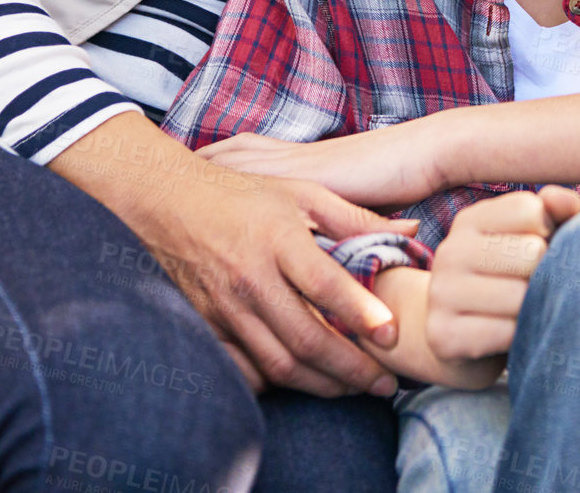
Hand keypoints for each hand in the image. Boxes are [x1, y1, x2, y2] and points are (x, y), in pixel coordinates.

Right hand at [51, 111, 409, 397]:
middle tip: (384, 382)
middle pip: (305, 339)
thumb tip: (409, 233)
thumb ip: (355, 218)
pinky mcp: (207, 328)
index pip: (326, 285)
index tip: (392, 334)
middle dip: (350, 368)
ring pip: (278, 364)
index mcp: (277, 238)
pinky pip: (246, 371)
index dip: (362, 313)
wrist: (169, 203)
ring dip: (321, 384)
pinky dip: (277, 385)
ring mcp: (224, 308)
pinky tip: (305, 382)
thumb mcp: (302, 192)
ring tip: (354, 388)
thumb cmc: (244, 195)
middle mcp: (250, 278)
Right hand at [426, 186, 579, 363]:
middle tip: (536, 286)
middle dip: (546, 273)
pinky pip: (507, 333)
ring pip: (521, 296)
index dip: (551, 231)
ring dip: (536, 309)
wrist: (463, 340)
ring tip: (525, 312)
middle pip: (531, 252)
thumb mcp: (533, 238)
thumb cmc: (510, 280)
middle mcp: (450, 251)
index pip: (530, 210)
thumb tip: (567, 202)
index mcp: (470, 220)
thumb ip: (555, 213)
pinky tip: (511, 336)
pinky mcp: (443, 335)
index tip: (543, 249)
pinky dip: (520, 338)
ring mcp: (442, 293)